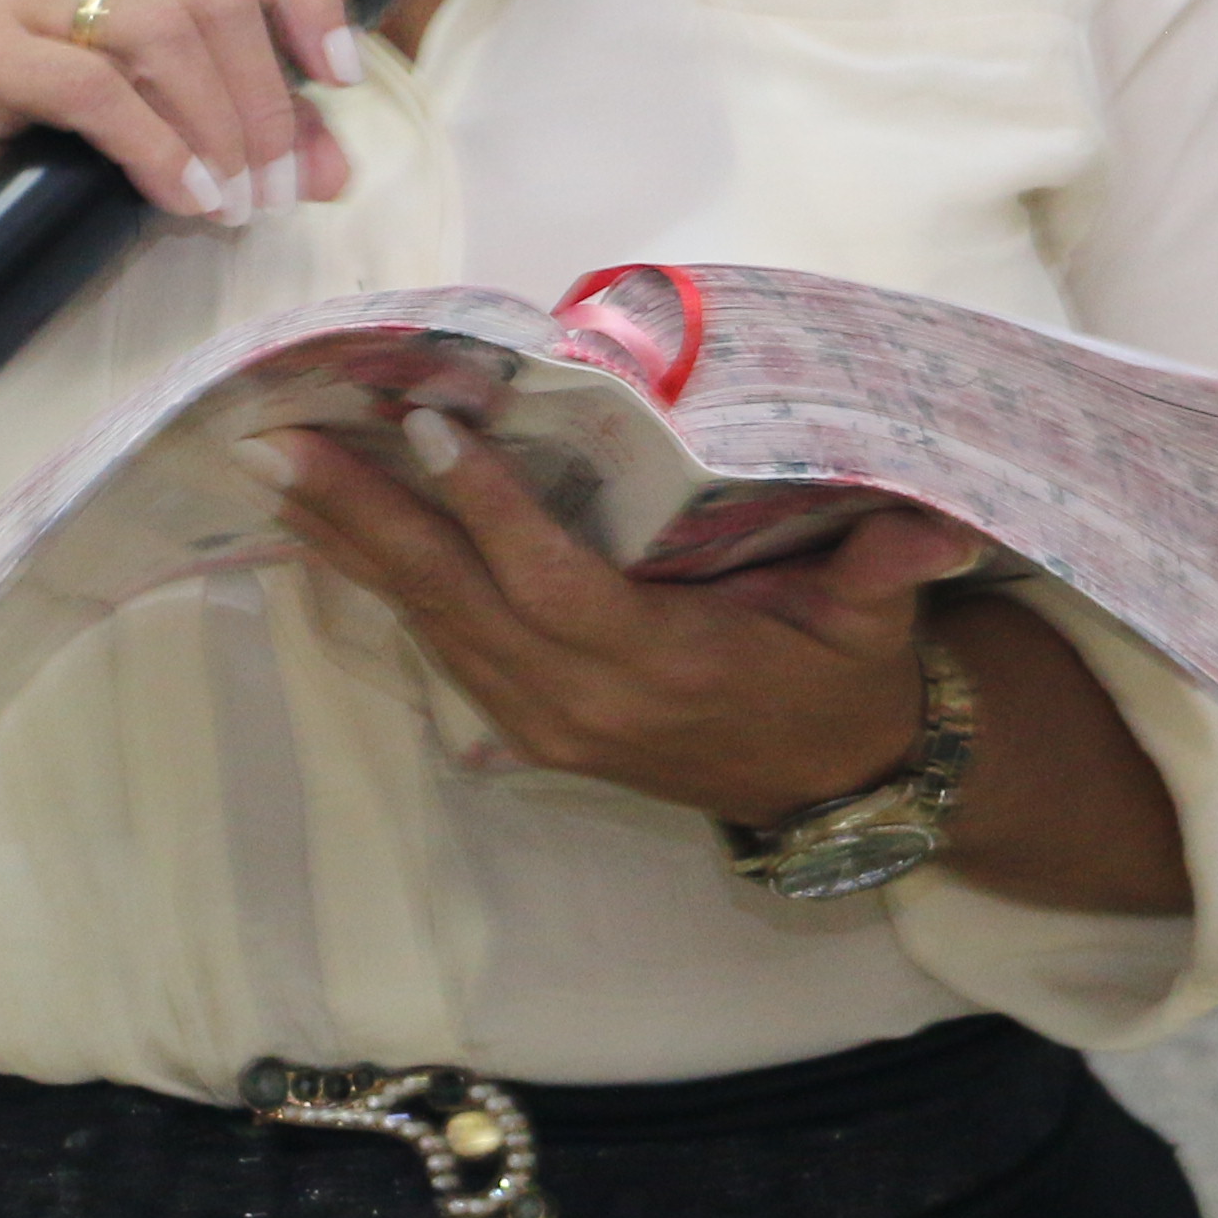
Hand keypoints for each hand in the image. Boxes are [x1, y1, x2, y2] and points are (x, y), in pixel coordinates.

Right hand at [0, 0, 358, 251]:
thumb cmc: (42, 152)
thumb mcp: (167, 128)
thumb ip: (250, 133)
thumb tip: (334, 170)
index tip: (342, 77)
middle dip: (265, 99)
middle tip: (273, 189)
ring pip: (161, 30)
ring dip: (216, 128)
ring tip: (229, 203)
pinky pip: (92, 87)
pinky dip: (154, 146)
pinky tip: (181, 197)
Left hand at [248, 408, 974, 826]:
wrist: (834, 787)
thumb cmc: (848, 679)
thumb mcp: (878, 625)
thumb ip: (893, 567)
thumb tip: (941, 520)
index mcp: (664, 667)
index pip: (557, 586)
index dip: (492, 514)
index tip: (432, 430)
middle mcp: (585, 700)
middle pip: (457, 601)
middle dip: (366, 519)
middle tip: (280, 442)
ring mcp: (546, 720)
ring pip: (430, 623)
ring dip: (349, 544)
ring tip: (276, 466)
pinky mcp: (527, 725)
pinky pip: (437, 645)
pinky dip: (379, 580)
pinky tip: (325, 526)